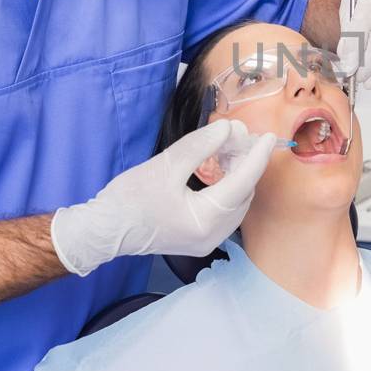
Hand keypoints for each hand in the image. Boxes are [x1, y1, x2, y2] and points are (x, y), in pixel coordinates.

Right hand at [50, 120, 275, 275]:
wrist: (104, 230)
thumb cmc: (129, 199)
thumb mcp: (166, 165)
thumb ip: (200, 146)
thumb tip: (228, 130)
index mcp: (205, 220)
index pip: (242, 182)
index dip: (256, 156)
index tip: (267, 136)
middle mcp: (213, 235)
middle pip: (243, 194)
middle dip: (246, 164)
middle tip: (241, 137)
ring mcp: (207, 241)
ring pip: (236, 203)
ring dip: (238, 176)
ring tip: (231, 149)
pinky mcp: (200, 238)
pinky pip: (225, 211)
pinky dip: (227, 190)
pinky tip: (221, 170)